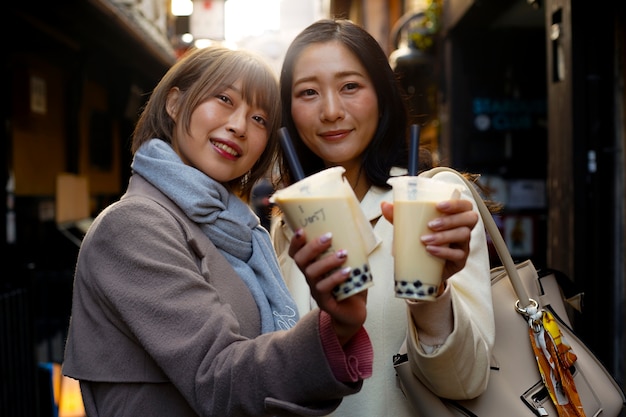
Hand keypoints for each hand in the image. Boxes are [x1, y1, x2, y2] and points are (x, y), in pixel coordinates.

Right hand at [288, 229, 366, 344]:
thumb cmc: (351, 285)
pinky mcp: (325, 302)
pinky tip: (348, 271)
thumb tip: (359, 227)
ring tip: (343, 253)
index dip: (296, 242)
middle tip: (329, 237)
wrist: (354, 312)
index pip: (296, 253)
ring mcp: (316, 291)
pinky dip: (335, 278)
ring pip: (312, 273)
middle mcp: (311, 278)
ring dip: (327, 261)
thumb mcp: (351, 264)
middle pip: (300, 260)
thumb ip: (351, 250)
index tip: (302, 229)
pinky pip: (324, 289)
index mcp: (313, 266)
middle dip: (312, 246)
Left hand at [381, 199, 477, 280]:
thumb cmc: (419, 242)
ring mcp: (463, 246)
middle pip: (470, 219)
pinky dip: (444, 252)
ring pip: (464, 235)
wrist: (422, 269)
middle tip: (430, 225)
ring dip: (444, 236)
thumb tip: (384, 205)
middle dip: (450, 220)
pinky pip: (458, 255)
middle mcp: (463, 229)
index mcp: (454, 217)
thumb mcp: (408, 229)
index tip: (438, 205)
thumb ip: (398, 217)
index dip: (456, 203)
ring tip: (425, 239)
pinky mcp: (460, 261)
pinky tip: (431, 251)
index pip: (465, 205)